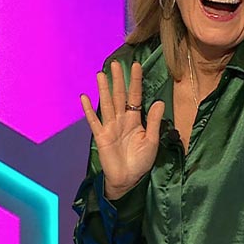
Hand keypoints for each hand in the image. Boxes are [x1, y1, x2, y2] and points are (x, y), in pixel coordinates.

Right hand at [80, 61, 164, 199]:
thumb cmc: (140, 162)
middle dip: (118, 80)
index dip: (136, 81)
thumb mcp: (151, 141)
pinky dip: (88, 110)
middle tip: (115, 64)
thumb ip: (153, 122)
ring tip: (100, 75)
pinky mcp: (101, 136)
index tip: (136, 65)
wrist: (128, 180)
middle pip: (119, 96)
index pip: (135, 97)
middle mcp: (122, 120)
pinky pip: (94, 121)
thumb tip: (159, 101)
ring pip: (106, 104)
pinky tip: (84, 97)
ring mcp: (110, 127)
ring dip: (103, 89)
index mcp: (135, 120)